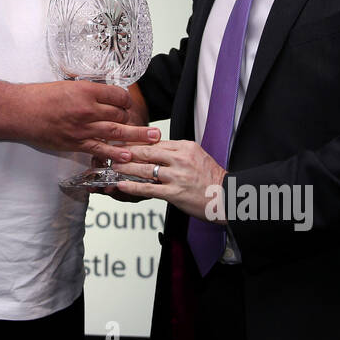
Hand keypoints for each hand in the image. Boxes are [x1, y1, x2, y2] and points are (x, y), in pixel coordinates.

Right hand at [19, 81, 159, 162]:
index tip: (126, 103)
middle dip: (130, 118)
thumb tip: (99, 93)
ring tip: (154, 138)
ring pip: (116, 131)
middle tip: (142, 122)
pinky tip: (129, 156)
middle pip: (119, 113)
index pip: (117, 95)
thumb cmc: (38, 96)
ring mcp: (82, 127)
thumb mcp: (65, 84)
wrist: (20, 111)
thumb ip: (84, 90)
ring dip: (137, 135)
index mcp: (85, 90)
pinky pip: (100, 149)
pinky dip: (116, 153)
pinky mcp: (75, 143)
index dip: (125, 100)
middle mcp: (87, 108)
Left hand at [110, 140, 225, 219]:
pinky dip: (132, 186)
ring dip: (125, 168)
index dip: (137, 142)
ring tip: (113, 167)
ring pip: (144, 169)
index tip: (124, 143)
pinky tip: (121, 185)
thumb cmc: (212, 179)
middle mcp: (181, 159)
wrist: (227, 198)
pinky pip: (148, 188)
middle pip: (147, 152)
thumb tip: (156, 150)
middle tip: (112, 152)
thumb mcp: (196, 157)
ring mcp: (177, 176)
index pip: (156, 142)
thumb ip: (177, 153)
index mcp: (186, 147)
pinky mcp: (174, 193)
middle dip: (127, 152)